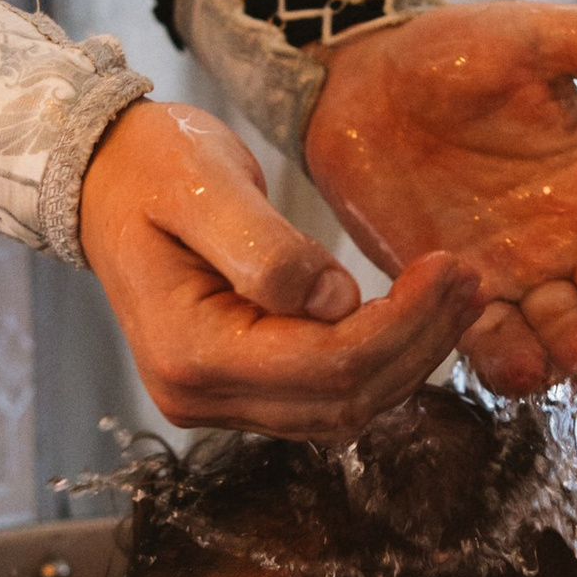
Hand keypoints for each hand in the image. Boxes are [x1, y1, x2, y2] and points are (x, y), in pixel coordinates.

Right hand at [78, 99, 480, 440]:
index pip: (323, 366)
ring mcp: (218, 401)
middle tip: (470, 280)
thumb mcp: (204, 187)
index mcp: (188, 354)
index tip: (450, 268)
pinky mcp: (239, 388)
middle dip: (418, 343)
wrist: (105, 178)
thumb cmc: (149, 168)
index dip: (400, 325)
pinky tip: (415, 315)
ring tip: (458, 295)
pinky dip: (379, 360)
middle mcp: (199, 397)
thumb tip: (338, 302)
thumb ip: (267, 248)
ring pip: (341, 409)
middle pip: (341, 400)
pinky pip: (325, 395)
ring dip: (408, 358)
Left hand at [300, 2, 576, 390]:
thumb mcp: (538, 40)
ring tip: (574, 349)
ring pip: (572, 331)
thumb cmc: (452, 51)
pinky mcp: (460, 297)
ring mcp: (521, 273)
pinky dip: (511, 362)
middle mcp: (575, 234)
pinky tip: (510, 358)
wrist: (355, 82)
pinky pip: (499, 347)